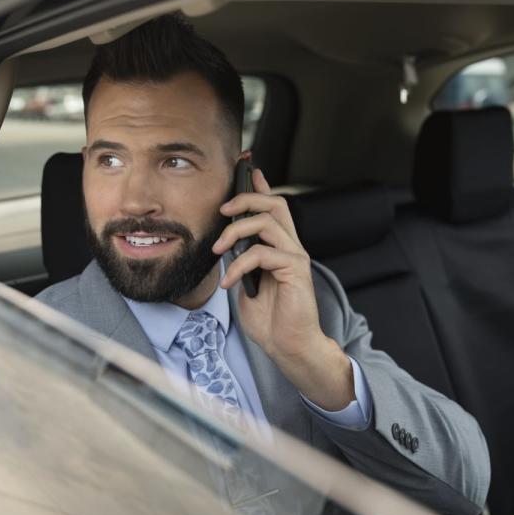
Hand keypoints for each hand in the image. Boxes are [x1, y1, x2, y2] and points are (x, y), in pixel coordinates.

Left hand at [213, 168, 354, 410]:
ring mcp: (296, 256)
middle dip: (246, 198)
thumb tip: (226, 246)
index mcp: (281, 247)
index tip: (247, 167)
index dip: (260, 184)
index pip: (273, 207)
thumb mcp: (246, 286)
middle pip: (274, 203)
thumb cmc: (270, 321)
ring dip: (235, 232)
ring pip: (267, 222)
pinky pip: (262, 254)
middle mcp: (292, 246)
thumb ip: (241, 262)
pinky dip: (239, 266)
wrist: (289, 347)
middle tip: (223, 210)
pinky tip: (228, 283)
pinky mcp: (295, 270)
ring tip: (218, 250)